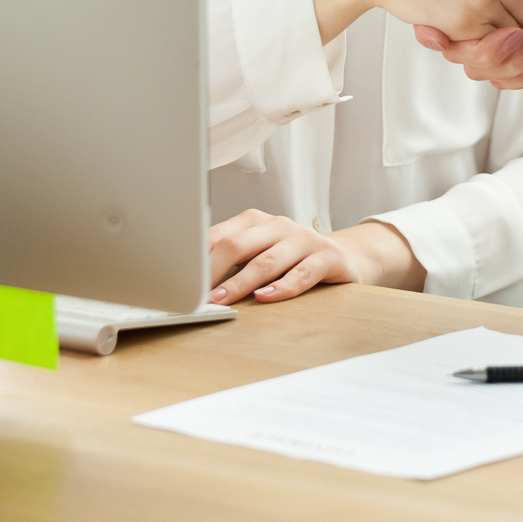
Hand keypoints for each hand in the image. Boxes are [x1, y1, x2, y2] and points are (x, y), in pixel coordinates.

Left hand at [207, 210, 423, 301]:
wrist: (344, 259)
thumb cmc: (290, 261)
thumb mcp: (259, 255)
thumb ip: (230, 263)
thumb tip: (187, 284)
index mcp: (256, 221)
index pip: (218, 236)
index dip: (195, 259)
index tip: (177, 282)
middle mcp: (279, 225)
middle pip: (238, 244)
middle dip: (212, 270)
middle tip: (194, 294)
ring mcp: (305, 239)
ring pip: (267, 261)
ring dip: (240, 283)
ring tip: (222, 300)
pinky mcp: (328, 257)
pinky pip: (302, 273)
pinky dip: (282, 287)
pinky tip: (266, 298)